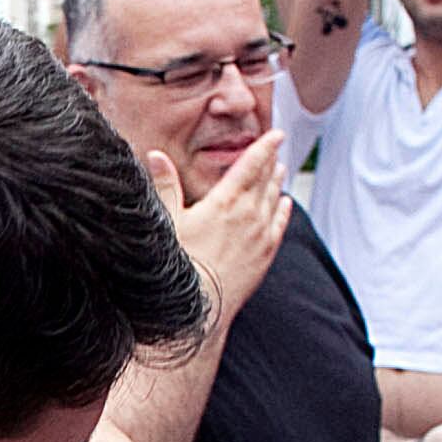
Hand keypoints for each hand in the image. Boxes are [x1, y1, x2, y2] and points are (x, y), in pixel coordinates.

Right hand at [147, 132, 290, 319]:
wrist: (200, 306)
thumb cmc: (179, 263)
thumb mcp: (167, 221)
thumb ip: (165, 185)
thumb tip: (156, 155)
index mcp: (225, 201)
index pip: (251, 165)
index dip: (265, 147)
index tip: (276, 134)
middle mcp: (249, 215)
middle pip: (265, 180)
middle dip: (270, 162)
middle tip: (275, 150)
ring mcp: (260, 236)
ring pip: (274, 200)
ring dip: (277, 183)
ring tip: (280, 170)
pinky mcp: (265, 256)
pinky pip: (280, 225)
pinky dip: (283, 210)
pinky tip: (285, 203)